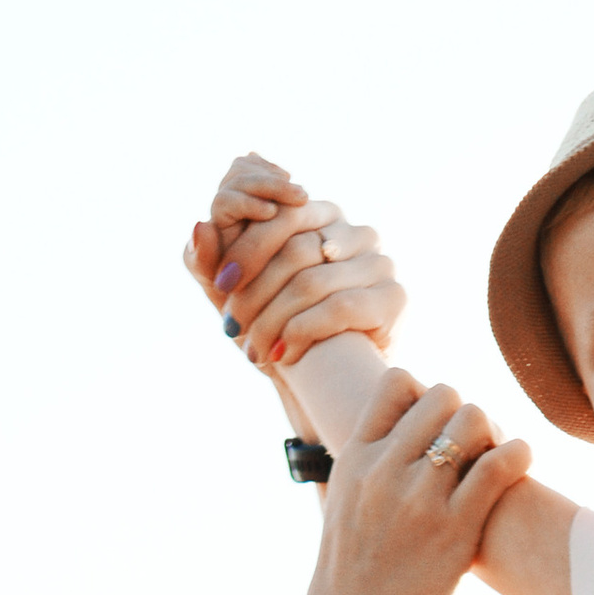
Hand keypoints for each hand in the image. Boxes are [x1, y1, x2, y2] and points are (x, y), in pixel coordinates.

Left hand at [184, 153, 406, 369]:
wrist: (327, 382)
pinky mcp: (394, 297)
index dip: (246, 247)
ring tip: (254, 350)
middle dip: (256, 292)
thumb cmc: (279, 328)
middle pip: (295, 249)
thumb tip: (199, 225)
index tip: (221, 283)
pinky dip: (304, 332)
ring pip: (313, 281)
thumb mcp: (238, 295)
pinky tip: (285, 354)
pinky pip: (340, 308)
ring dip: (275, 320)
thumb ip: (212, 261)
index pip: (280, 212)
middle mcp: (354, 230)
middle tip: (232, 326)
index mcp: (319, 214)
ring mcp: (379, 261)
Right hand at [308, 368, 531, 594]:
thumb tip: (394, 443)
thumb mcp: (343, 508)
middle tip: (474, 447)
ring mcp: (421, 497)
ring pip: (474, 419)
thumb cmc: (351, 580)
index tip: (436, 425)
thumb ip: (368, 471)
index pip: (396, 382)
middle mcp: (386, 469)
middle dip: (464, 413)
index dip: (425, 394)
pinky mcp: (456, 528)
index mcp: (356, 458)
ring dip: (493, 432)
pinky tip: (521, 461)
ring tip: (493, 461)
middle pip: (443, 395)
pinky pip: (500, 465)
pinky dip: (519, 453)